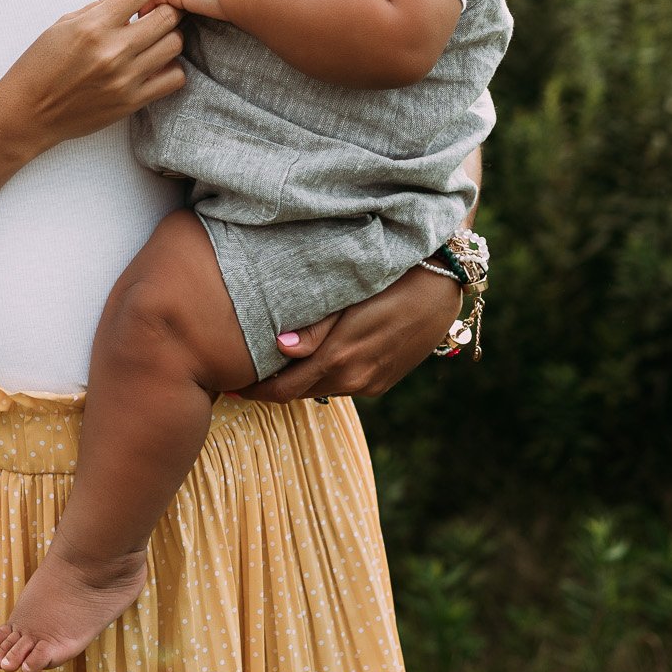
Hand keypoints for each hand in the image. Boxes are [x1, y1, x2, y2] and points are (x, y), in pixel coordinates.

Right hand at [0, 0, 194, 151]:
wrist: (27, 113)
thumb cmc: (40, 65)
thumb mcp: (63, 25)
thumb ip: (100, 8)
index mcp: (94, 25)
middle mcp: (113, 50)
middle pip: (168, 15)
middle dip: (171, 5)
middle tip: (161, 7)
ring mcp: (125, 78)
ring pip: (175, 45)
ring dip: (170, 35)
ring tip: (153, 37)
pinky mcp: (132, 102)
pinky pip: (173, 78)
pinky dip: (171, 67)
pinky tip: (155, 63)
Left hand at [242, 262, 461, 405]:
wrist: (441, 286)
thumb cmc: (388, 279)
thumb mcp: (347, 296)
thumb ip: (314, 327)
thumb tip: (279, 347)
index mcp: (338, 359)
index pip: (282, 390)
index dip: (254, 392)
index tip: (229, 386)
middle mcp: (353, 379)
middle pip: (298, 393)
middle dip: (271, 387)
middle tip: (243, 375)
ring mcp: (370, 383)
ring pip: (321, 389)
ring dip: (298, 381)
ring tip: (274, 364)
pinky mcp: (382, 382)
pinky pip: (343, 384)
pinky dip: (323, 376)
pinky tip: (315, 357)